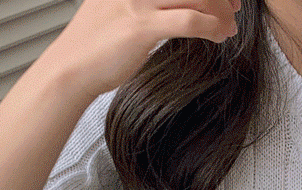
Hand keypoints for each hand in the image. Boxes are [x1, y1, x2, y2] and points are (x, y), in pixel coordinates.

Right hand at [41, 0, 241, 99]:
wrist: (69, 70)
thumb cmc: (91, 50)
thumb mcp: (114, 13)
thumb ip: (139, 6)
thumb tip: (165, 10)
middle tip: (232, 8)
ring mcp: (137, 3)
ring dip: (219, 11)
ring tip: (229, 27)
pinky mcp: (141, 27)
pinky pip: (188, 20)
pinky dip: (211, 26)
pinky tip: (219, 35)